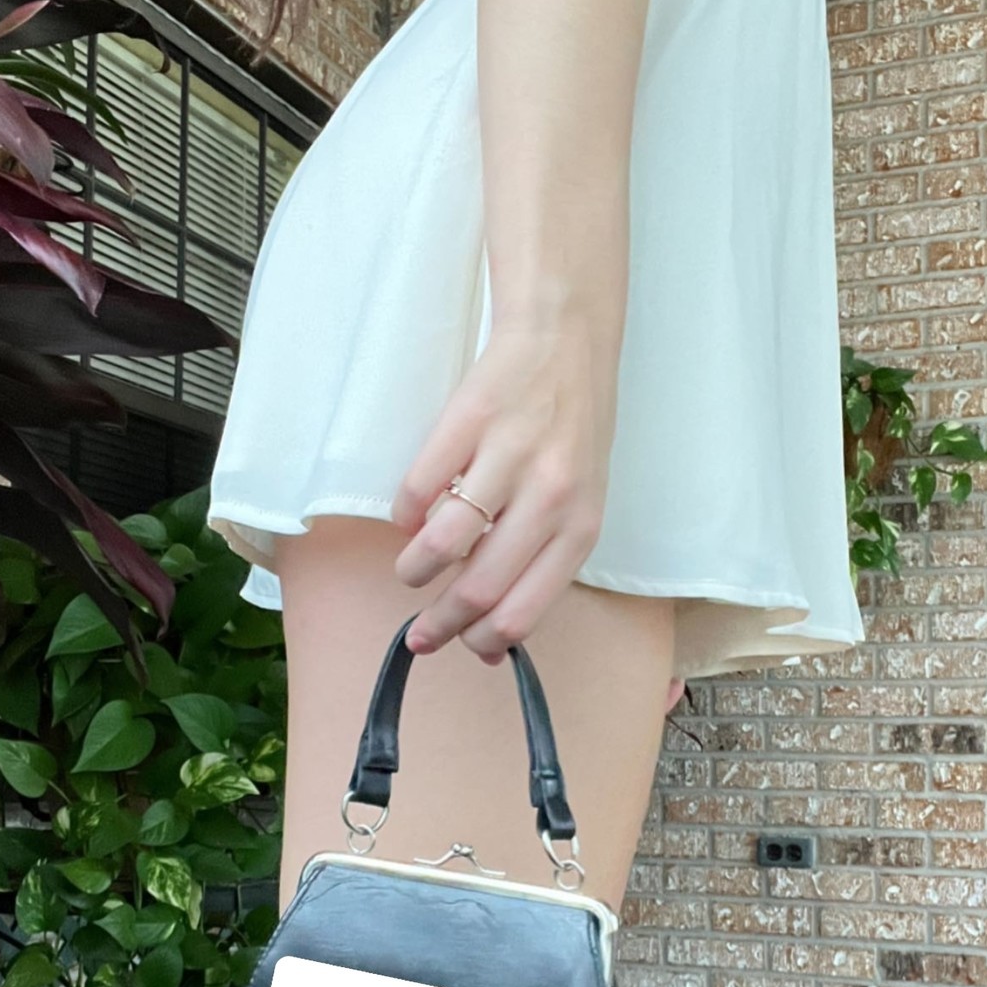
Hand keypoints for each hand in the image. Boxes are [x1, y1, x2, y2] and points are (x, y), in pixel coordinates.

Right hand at [390, 319, 618, 661]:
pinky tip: (412, 514)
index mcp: (580, 526)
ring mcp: (510, 456)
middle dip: (437, 623)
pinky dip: (406, 513)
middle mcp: (551, 496)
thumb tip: (492, 644)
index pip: (522, 610)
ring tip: (410, 568)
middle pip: (478, 587)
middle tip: (416, 634)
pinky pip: (419, 488)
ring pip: (442, 541)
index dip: (478, 639)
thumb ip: (540, 567)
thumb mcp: (577, 504)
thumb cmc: (571, 433)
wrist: (565, 340)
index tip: (453, 645)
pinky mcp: (469, 420)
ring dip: (414, 568)